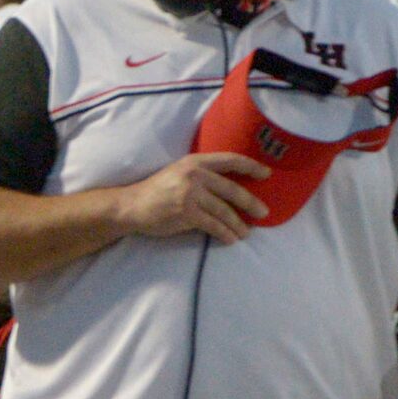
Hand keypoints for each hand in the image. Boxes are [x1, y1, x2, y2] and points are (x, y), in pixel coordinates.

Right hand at [112, 152, 269, 243]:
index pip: (231, 160)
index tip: (267, 174)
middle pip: (232, 190)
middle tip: (263, 213)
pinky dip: (225, 233)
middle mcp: (195, 175)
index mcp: (195, 161)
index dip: (251, 166)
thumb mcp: (179, 173)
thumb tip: (231, 188)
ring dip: (238, 224)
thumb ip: (202, 175)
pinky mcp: (186, 214)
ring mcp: (190, 195)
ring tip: (246, 233)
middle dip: (251, 203)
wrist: (130, 206)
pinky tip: (231, 239)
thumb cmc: (157, 190)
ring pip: (224, 211)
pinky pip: (213, 225)